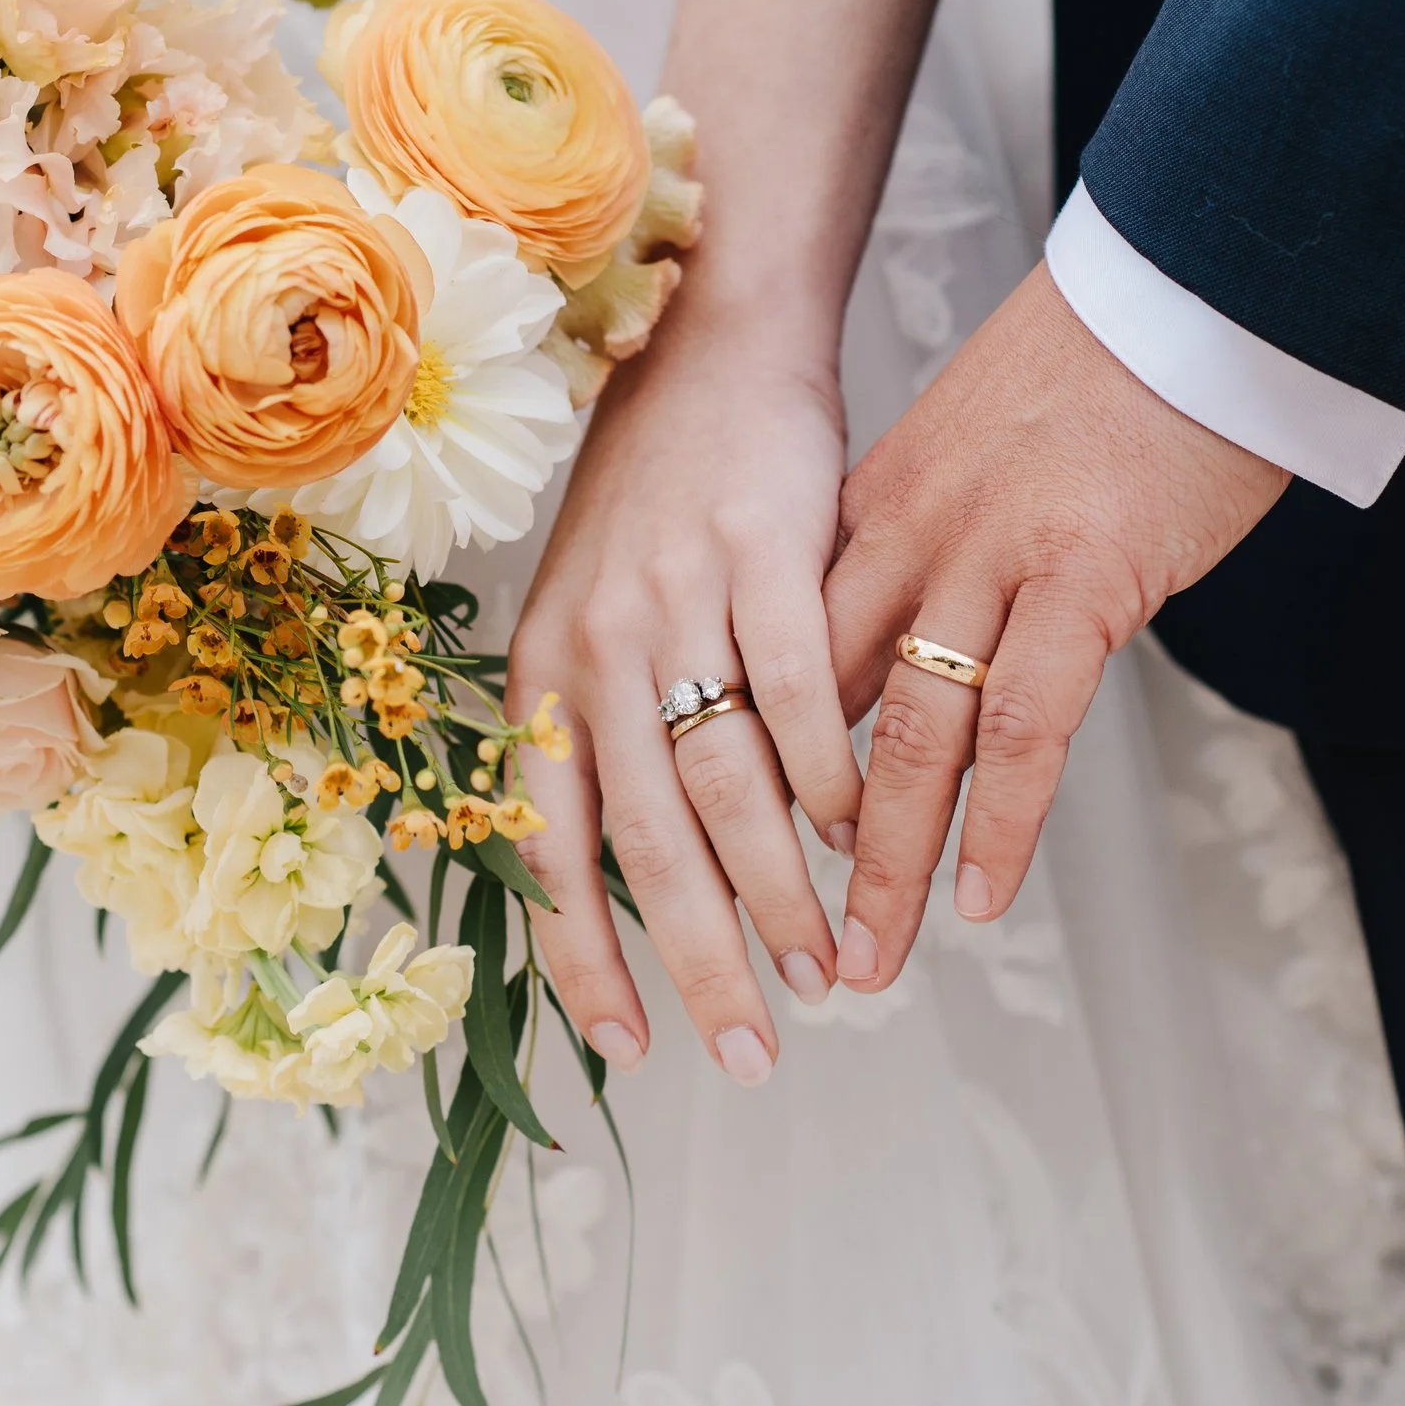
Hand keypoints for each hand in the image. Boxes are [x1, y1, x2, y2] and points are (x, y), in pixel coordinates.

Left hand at [507, 290, 864, 1083]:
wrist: (709, 358)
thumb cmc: (652, 515)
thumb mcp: (594, 626)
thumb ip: (609, 743)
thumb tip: (638, 888)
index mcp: (544, 678)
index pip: (550, 849)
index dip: (585, 956)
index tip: (631, 1047)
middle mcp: (596, 645)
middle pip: (649, 840)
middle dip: (702, 961)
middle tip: (756, 1047)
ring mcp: (677, 598)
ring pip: (727, 781)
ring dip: (778, 890)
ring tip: (824, 963)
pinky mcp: (763, 551)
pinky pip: (800, 690)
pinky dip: (830, 773)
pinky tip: (860, 834)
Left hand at [824, 263, 1289, 986]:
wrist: (1191, 279)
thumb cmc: (1097, 368)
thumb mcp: (968, 446)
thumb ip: (917, 542)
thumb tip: (902, 638)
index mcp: (867, 509)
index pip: (781, 661)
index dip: (754, 765)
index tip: (732, 853)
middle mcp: (905, 538)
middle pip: (819, 715)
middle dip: (788, 846)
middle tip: (776, 943)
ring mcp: (987, 558)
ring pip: (908, 739)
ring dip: (886, 865)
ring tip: (867, 960)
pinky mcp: (1081, 575)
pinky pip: (1023, 725)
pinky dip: (998, 822)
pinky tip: (980, 897)